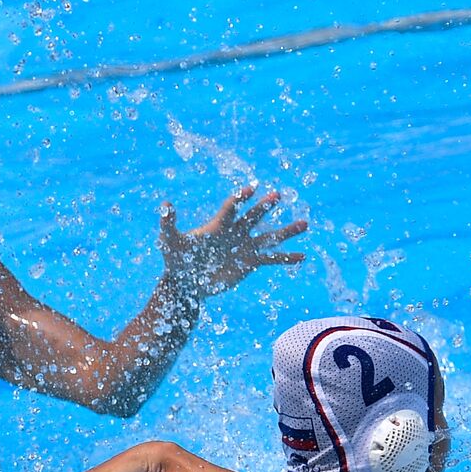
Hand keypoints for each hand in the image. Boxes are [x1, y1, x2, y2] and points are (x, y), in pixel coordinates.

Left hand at [159, 185, 306, 296]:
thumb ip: (168, 223)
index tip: (251, 188)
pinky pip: (271, 259)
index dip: (240, 197)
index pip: (232, 207)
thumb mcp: (169, 241)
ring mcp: (244, 247)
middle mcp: (235, 233)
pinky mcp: (249, 263)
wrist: (186, 282)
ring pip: (269, 236)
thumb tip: (165, 204)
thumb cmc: (176, 259)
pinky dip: (286, 258)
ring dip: (287, 230)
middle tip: (277, 195)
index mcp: (218, 225)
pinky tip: (302, 256)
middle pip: (253, 216)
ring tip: (305, 223)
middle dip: (265, 206)